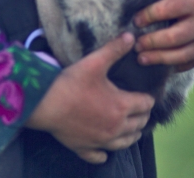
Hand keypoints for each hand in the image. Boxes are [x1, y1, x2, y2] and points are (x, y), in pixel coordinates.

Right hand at [25, 33, 154, 163]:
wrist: (46, 103)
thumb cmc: (71, 82)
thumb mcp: (95, 62)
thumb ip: (114, 50)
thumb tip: (131, 37)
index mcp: (121, 106)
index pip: (145, 105)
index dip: (148, 98)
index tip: (146, 95)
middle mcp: (116, 127)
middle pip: (139, 125)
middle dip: (142, 116)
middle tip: (140, 109)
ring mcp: (101, 141)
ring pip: (125, 143)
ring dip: (131, 135)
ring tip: (132, 129)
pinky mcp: (85, 148)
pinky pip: (100, 156)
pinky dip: (104, 153)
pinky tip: (104, 151)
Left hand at [133, 0, 193, 70]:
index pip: (167, 10)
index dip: (148, 16)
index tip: (135, 20)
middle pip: (174, 38)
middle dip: (151, 43)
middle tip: (135, 44)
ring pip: (183, 55)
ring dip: (160, 59)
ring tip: (142, 58)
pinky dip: (177, 65)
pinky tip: (162, 65)